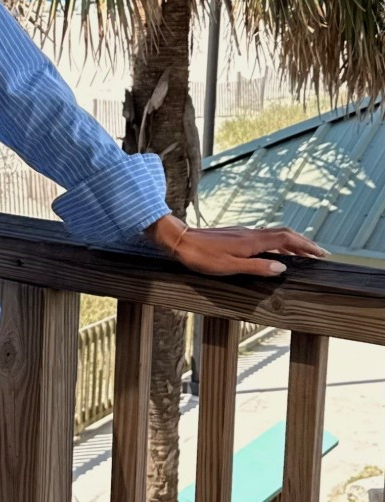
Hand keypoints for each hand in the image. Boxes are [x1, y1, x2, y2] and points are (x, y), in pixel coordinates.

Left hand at [145, 214, 328, 279]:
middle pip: (285, 234)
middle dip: (303, 243)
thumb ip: (257, 268)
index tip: (321, 254)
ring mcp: (243, 233)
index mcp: (253, 241)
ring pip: (274, 234)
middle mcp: (251, 233)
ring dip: (291, 242)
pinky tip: (274, 250)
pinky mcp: (236, 235)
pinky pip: (264, 236)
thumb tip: (282, 268)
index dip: (306, 246)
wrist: (180, 240)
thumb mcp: (229, 267)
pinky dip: (277, 242)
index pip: (288, 239)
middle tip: (317, 253)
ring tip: (302, 253)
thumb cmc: (201, 256)